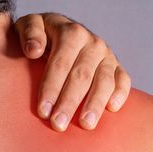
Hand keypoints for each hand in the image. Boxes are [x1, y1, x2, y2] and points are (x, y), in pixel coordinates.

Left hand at [13, 12, 131, 130]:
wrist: (60, 34)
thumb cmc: (41, 37)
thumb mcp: (29, 26)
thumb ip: (29, 32)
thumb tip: (34, 51)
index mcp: (71, 33)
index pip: (61, 63)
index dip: (51, 87)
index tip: (43, 111)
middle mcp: (92, 43)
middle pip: (82, 75)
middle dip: (69, 102)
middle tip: (58, 125)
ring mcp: (107, 56)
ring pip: (104, 81)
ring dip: (95, 104)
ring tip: (86, 125)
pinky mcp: (117, 68)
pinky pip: (123, 81)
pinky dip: (120, 94)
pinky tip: (112, 109)